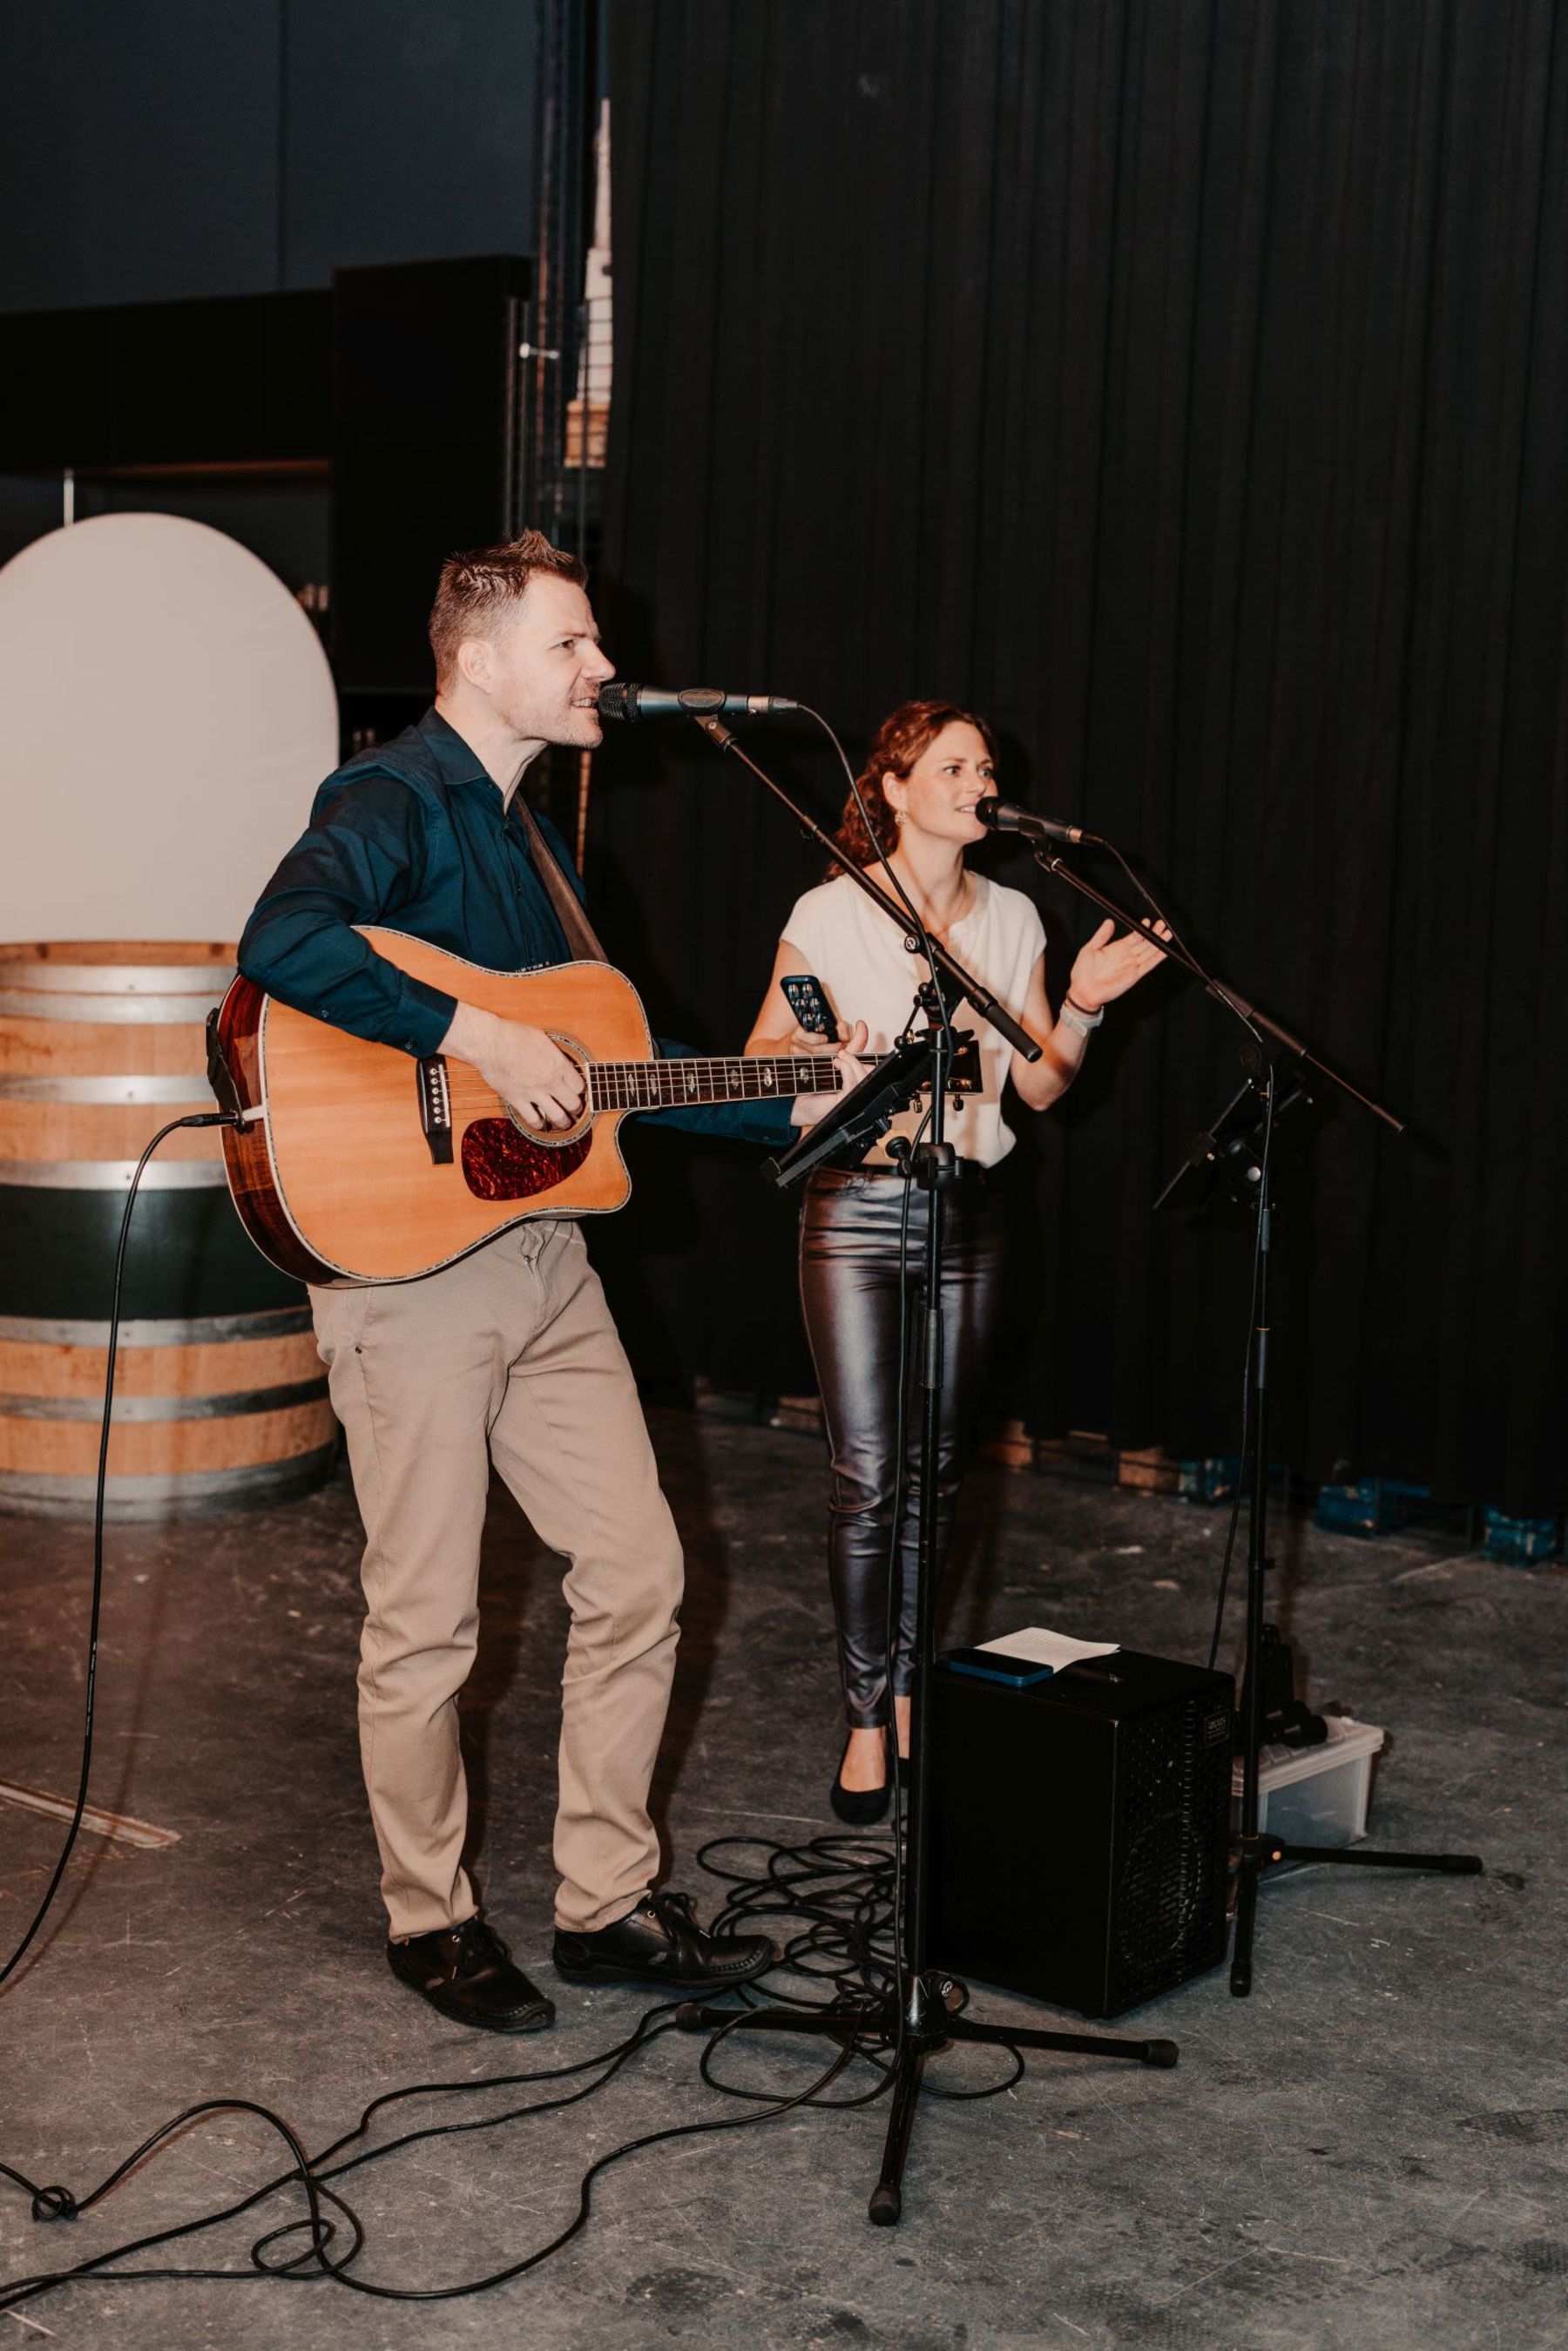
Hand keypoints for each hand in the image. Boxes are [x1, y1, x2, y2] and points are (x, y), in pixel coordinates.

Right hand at [441, 1003, 585, 1130]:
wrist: (489, 1042)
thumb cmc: (514, 1035)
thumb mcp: (543, 1039)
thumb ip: (555, 1056)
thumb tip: (562, 1064)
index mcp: (558, 1064)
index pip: (580, 1086)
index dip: (580, 1090)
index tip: (577, 1091)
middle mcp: (550, 1081)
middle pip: (573, 1104)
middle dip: (577, 1109)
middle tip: (575, 1110)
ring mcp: (534, 1092)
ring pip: (558, 1117)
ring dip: (563, 1122)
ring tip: (564, 1123)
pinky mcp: (517, 1100)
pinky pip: (533, 1119)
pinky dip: (539, 1124)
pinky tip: (541, 1123)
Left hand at [791, 1018, 869, 1126]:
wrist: (797, 1101)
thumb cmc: (813, 1084)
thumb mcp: (834, 1061)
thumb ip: (851, 1048)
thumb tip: (860, 1026)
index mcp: (856, 1082)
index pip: (871, 1066)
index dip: (866, 1048)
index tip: (860, 1027)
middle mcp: (857, 1092)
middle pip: (871, 1071)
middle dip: (858, 1059)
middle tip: (843, 1052)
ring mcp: (852, 1098)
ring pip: (863, 1076)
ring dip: (851, 1062)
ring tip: (838, 1057)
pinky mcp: (844, 1102)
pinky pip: (852, 1082)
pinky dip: (846, 1069)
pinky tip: (837, 1063)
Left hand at [1066, 918, 1171, 1012]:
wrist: (1082, 991)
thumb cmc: (1082, 972)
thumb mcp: (1090, 948)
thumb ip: (1101, 935)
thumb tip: (1109, 921)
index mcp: (1116, 949)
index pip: (1134, 937)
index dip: (1141, 929)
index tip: (1147, 921)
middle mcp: (1126, 957)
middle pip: (1144, 943)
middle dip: (1154, 933)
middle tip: (1162, 924)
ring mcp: (1131, 966)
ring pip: (1149, 952)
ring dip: (1158, 943)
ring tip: (1167, 933)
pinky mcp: (1134, 976)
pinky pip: (1148, 965)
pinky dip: (1157, 958)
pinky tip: (1164, 950)